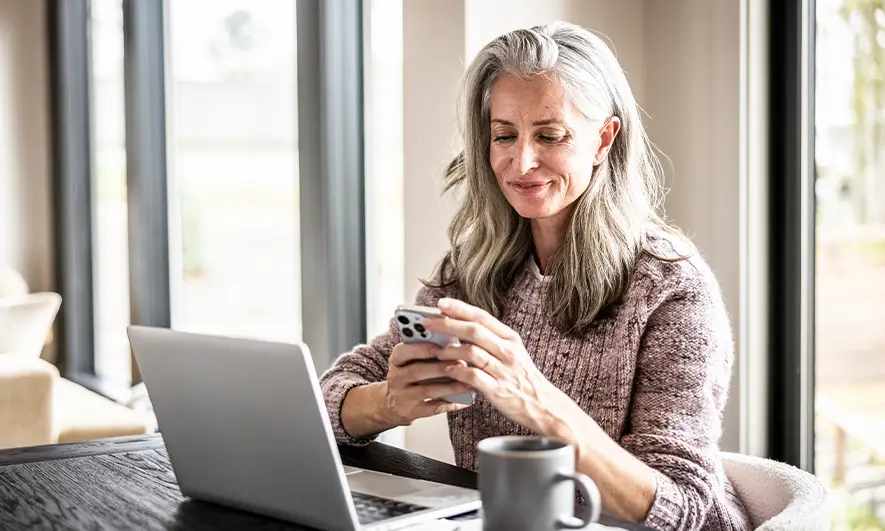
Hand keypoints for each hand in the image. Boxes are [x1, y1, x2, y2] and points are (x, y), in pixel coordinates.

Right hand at [381, 342, 471, 425]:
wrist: (394, 403)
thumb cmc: (411, 374)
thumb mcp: (412, 360)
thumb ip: (428, 351)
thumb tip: (454, 345)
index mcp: (396, 360)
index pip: (404, 351)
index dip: (423, 348)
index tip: (443, 346)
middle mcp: (396, 378)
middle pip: (417, 371)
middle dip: (441, 367)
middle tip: (462, 363)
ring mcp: (402, 396)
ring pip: (427, 390)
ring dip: (450, 386)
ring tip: (468, 382)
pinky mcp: (411, 412)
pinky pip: (433, 408)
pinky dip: (451, 403)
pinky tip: (466, 400)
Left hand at [423, 297, 566, 435]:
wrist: (543, 405)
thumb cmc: (522, 378)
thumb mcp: (512, 352)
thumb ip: (490, 340)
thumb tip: (459, 327)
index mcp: (510, 338)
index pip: (482, 317)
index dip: (460, 308)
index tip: (441, 303)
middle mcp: (508, 351)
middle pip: (474, 331)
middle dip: (448, 325)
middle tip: (427, 324)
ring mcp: (503, 371)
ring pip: (472, 352)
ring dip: (450, 350)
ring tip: (436, 351)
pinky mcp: (498, 390)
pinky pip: (473, 377)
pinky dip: (457, 372)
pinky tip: (447, 370)